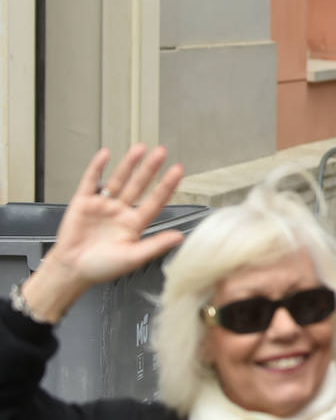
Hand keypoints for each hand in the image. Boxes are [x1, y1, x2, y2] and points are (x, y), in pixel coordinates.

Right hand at [22, 146, 183, 321]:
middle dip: (150, 169)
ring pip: (119, 180)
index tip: (178, 170)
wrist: (72, 270)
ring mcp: (103, 205)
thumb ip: (155, 245)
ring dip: (129, 164)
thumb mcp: (132, 258)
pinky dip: (97, 167)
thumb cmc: (101, 267)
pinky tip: (105, 155)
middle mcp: (121, 211)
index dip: (166, 186)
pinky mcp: (83, 202)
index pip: (155, 200)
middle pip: (139, 185)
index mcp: (135, 223)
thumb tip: (179, 237)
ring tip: (140, 148)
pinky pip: (91, 181)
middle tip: (162, 152)